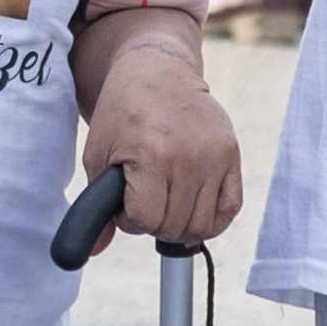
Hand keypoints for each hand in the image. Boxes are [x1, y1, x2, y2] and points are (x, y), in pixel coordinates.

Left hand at [79, 38, 246, 247]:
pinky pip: (229, 210)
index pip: (145, 220)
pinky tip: (191, 208)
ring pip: (202, 226)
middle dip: (152, 222)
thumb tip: (94, 252)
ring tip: (165, 202)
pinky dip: (211, 220)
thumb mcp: (97, 155)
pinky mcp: (232, 155)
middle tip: (144, 199)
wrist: (158, 73)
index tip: (124, 202)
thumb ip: (96, 207)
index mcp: (151, 154)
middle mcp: (189, 157)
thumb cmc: (122, 115)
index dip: (129, 219)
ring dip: (179, 224)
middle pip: (173, 226)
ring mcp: (215, 156)